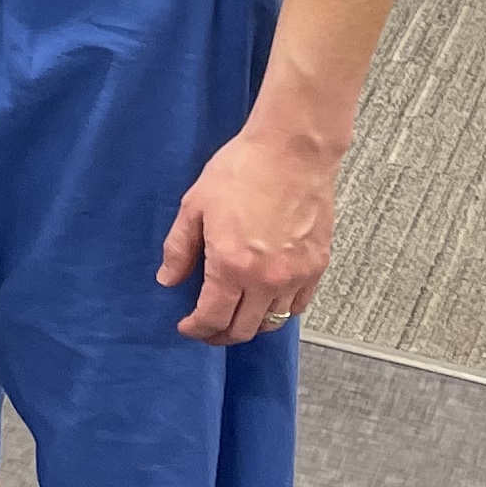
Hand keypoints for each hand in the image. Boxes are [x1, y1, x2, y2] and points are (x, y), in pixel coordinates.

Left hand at [158, 120, 338, 341]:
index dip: (197, 329)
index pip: (213, 318)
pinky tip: (265, 299)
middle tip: (207, 328)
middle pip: (244, 330)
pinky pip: (298, 305)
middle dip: (221, 335)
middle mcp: (268, 280)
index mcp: (232, 266)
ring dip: (251, 325)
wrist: (292, 151)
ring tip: (235, 315)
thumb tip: (167, 280)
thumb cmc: (241, 171)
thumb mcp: (195, 206)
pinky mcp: (318, 266)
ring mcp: (297, 276)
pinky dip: (280, 310)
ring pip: (273, 322)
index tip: (187, 327)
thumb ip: (179, 248)